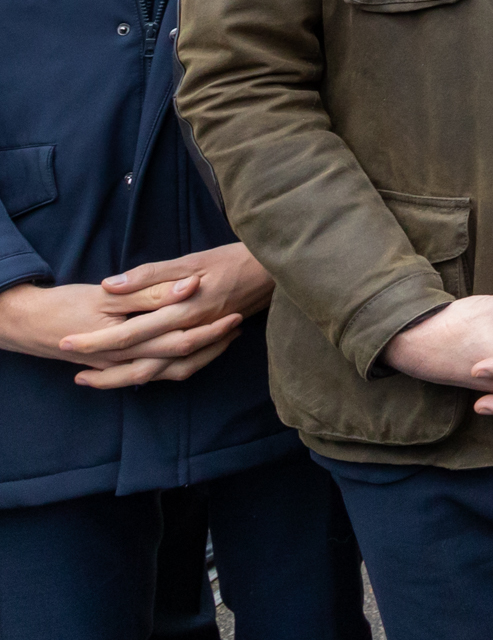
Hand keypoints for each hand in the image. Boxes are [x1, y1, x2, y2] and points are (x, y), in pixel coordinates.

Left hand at [47, 243, 277, 387]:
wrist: (275, 270)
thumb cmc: (232, 258)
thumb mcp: (190, 259)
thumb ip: (149, 275)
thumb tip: (110, 284)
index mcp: (182, 309)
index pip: (131, 331)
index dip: (98, 340)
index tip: (69, 343)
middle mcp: (192, 332)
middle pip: (143, 363)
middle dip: (106, 373)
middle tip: (76, 376)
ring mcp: (203, 342)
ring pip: (162, 373)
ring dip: (129, 380)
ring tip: (99, 381)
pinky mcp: (212, 344)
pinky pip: (185, 369)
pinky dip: (161, 375)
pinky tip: (142, 373)